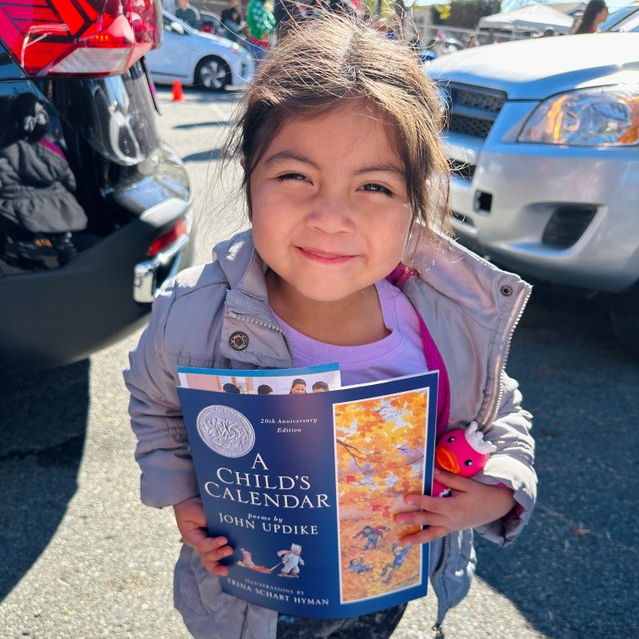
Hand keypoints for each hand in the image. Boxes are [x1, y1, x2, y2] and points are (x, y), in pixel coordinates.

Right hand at [173, 497, 232, 575]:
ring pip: (210, 559)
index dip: (213, 544)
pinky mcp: (211, 543)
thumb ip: (205, 520)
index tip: (224, 539)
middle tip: (229, 550)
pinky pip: (215, 554)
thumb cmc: (191, 507)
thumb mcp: (196, 512)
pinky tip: (230, 565)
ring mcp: (204, 544)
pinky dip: (221, 561)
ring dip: (219, 563)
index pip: (202, 544)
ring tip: (228, 567)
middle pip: (206, 555)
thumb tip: (218, 526)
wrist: (189, 503)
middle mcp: (197, 544)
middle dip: (218, 554)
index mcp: (191, 537)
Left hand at [395, 469, 514, 544]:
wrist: (497, 507)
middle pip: (428, 520)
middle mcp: (452, 520)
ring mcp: (452, 527)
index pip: (433, 504)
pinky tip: (415, 540)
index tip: (406, 499)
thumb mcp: (467, 484)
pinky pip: (437, 535)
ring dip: (416, 538)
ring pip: (432, 534)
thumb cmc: (482, 493)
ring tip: (402, 541)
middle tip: (397, 519)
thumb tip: (431, 472)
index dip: (419, 501)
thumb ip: (448, 479)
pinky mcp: (453, 529)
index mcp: (455, 508)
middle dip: (411, 520)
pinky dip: (426, 538)